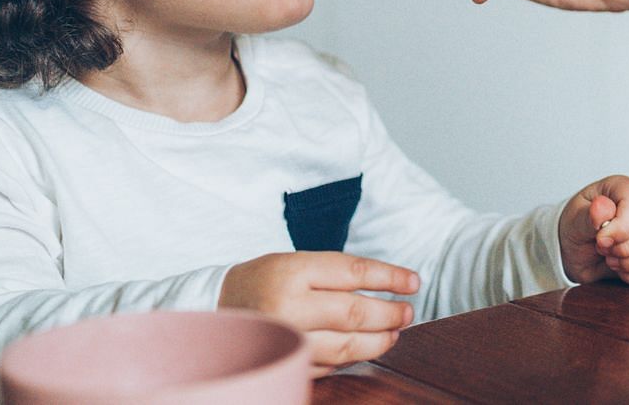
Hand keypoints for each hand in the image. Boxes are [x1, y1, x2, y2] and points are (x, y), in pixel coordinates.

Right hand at [218, 251, 420, 374]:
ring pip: (346, 346)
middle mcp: (288, 306)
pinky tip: (364, 349)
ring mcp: (285, 339)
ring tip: (394, 333)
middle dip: (389, 314)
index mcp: (293, 271)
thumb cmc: (264, 280)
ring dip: (378, 341)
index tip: (414, 282)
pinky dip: (351, 358)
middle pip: (354, 312)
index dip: (390, 277)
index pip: (354, 272)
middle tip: (407, 313)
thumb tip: (389, 287)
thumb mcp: (296, 263)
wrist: (214, 308)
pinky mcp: (283, 363)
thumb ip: (337, 275)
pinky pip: (329, 365)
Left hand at [558, 175, 628, 285]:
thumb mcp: (573, 220)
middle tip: (604, 249)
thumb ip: (587, 215)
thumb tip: (601, 207)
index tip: (601, 239)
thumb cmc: (577, 228)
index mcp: (624, 188)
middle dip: (626, 247)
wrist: (576, 251)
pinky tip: (622, 270)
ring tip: (613, 259)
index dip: (622, 227)